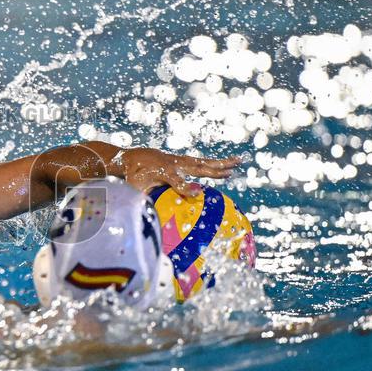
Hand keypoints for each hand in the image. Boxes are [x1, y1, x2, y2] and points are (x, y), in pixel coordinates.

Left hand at [119, 148, 240, 195]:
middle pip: (197, 166)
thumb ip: (143, 197)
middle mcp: (174, 164)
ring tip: (238, 162)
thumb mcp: (135, 187)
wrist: (133, 157)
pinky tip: (227, 167)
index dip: (186, 186)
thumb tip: (148, 212)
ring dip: (221, 163)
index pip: (176, 180)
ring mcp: (179, 161)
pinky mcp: (183, 161)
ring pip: (203, 162)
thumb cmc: (134, 176)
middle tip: (233, 169)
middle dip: (215, 168)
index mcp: (162, 172)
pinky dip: (214, 164)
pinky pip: (201, 163)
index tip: (199, 192)